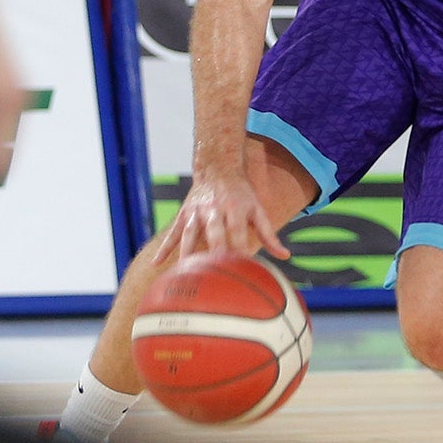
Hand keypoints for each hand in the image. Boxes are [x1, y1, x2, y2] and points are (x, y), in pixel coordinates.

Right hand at [154, 170, 291, 265]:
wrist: (217, 168)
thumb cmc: (242, 195)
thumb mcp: (257, 210)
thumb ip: (269, 234)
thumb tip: (285, 256)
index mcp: (236, 208)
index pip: (237, 230)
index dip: (238, 247)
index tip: (241, 267)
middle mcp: (215, 209)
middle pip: (213, 231)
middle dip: (213, 250)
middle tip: (213, 273)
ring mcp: (197, 212)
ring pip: (190, 233)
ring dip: (187, 252)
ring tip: (183, 274)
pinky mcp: (184, 214)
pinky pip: (173, 233)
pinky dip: (164, 248)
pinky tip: (156, 264)